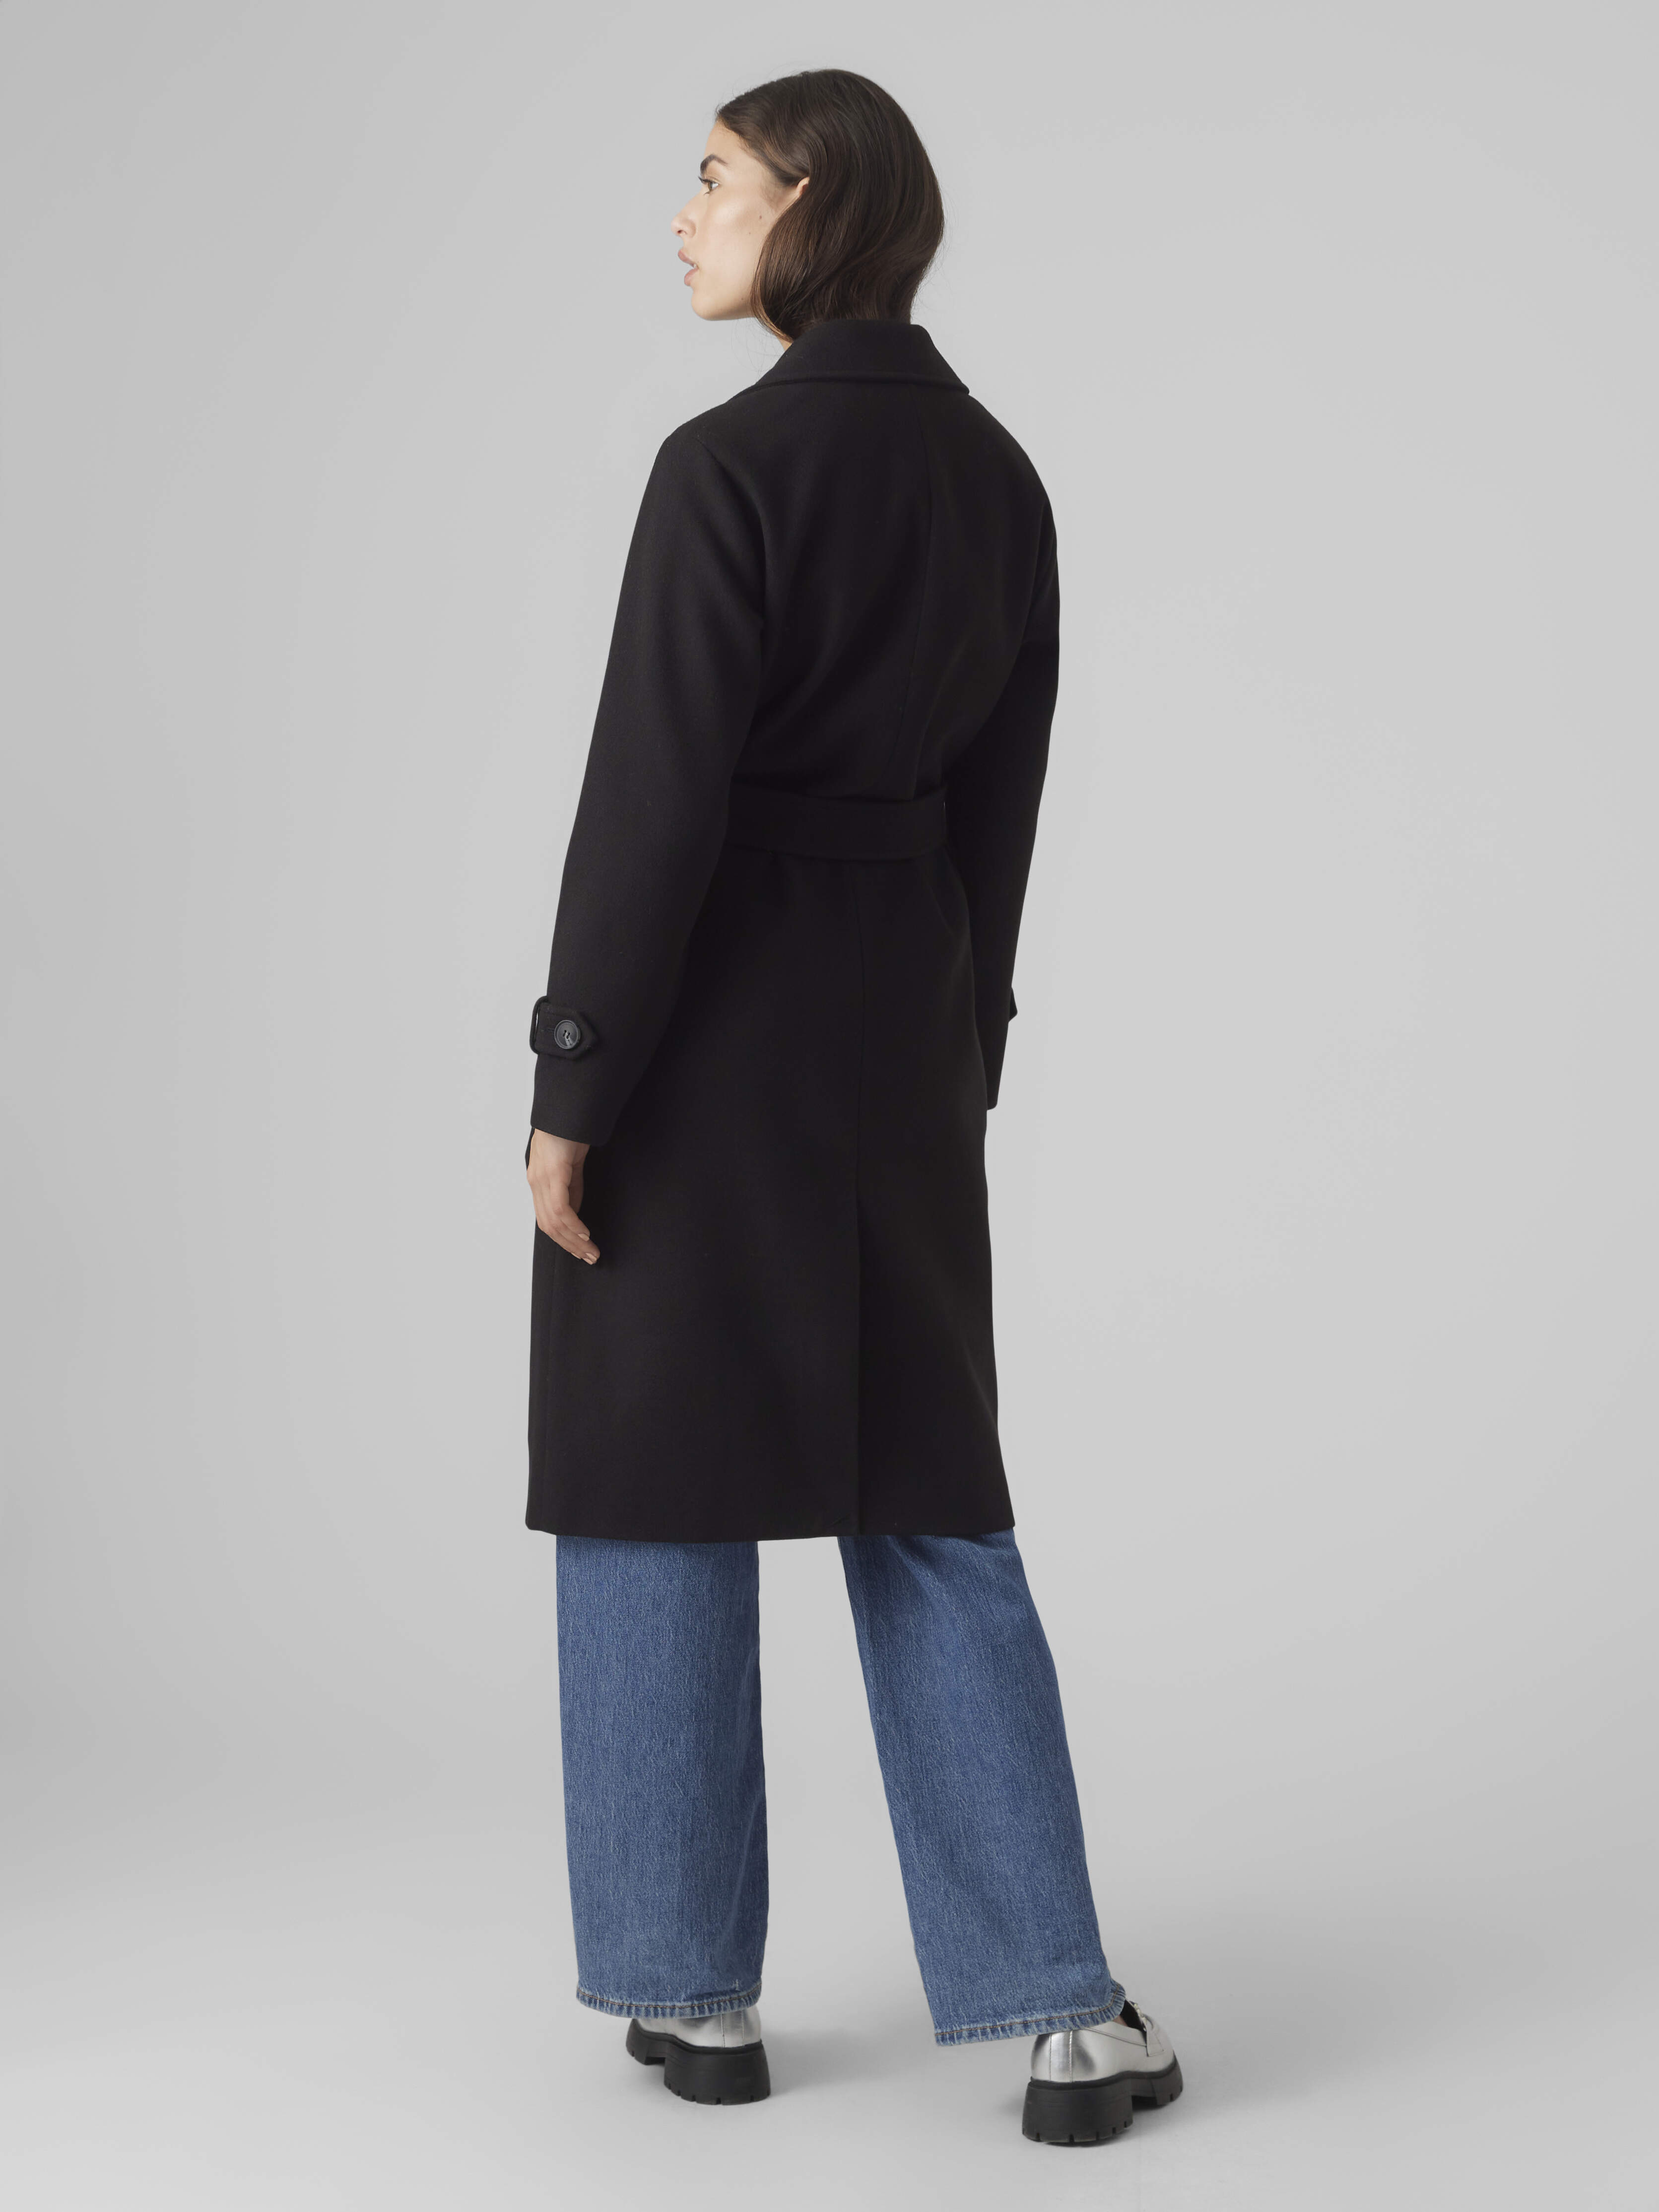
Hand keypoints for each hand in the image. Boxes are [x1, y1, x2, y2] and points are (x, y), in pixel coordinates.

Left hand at [527, 1129, 597, 1263]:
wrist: (567, 1107)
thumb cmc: (569, 1131)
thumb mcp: (571, 1165)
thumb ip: (571, 1189)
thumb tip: (575, 1214)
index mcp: (539, 1181)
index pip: (547, 1219)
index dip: (564, 1239)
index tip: (582, 1251)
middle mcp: (536, 1182)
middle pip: (548, 1225)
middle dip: (570, 1246)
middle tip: (589, 1258)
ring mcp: (541, 1178)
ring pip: (554, 1221)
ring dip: (574, 1240)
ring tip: (590, 1252)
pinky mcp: (552, 1172)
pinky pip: (560, 1208)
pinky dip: (572, 1224)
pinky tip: (585, 1233)